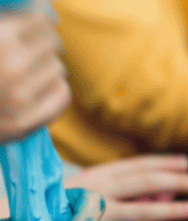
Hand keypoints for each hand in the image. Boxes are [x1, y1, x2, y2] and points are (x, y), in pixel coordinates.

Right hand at [0, 10, 70, 142]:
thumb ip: (6, 23)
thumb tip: (45, 7)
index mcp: (0, 38)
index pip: (40, 20)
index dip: (38, 21)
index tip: (35, 26)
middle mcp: (12, 66)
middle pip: (53, 43)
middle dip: (44, 43)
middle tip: (33, 49)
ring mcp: (20, 97)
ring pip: (58, 68)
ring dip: (47, 67)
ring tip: (29, 70)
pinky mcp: (25, 122)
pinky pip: (61, 94)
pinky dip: (54, 88)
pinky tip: (40, 88)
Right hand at [65, 155, 187, 220]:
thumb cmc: (64, 209)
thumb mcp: (89, 190)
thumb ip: (119, 189)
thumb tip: (162, 188)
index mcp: (98, 175)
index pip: (136, 166)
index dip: (163, 163)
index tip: (187, 162)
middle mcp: (99, 191)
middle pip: (144, 183)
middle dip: (175, 181)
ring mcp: (97, 216)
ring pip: (141, 212)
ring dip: (169, 211)